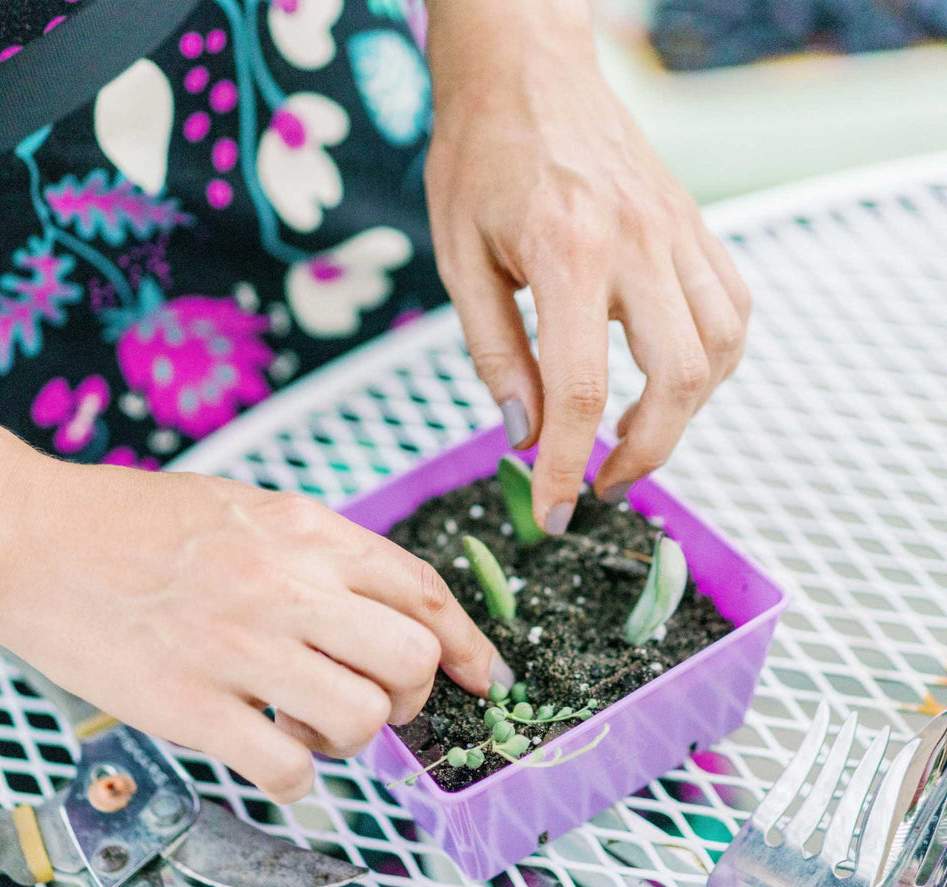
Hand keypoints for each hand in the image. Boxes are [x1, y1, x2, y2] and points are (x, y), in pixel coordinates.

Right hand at [0, 460, 510, 802]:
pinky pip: (290, 767)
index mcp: (307, 530)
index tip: (481, 676)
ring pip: (364, 718)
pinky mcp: (192, 705)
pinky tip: (270, 752)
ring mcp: (242, 646)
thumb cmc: (138, 521)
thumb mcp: (248, 505)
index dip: (467, 642)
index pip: (423, 589)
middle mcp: (288, 583)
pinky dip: (298, 775)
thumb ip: (317, 549)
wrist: (33, 535)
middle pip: (412, 658)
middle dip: (412, 695)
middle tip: (378, 703)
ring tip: (313, 725)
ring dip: (355, 739)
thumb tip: (380, 605)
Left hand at [425, 0, 749, 532]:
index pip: (580, 389)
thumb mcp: (459, 260)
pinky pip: (733, 305)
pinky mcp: (693, 223)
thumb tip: (526, 434)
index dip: (568, 466)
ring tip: (632, 432)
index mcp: (566, 251)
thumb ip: (495, 352)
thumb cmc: (478, 157)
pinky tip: (671, 376)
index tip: (554, 511)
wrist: (524, 69)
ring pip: (724, 346)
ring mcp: (676, 229)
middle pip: (678, 378)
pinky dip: (714, 360)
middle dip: (646, 453)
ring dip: (687, 411)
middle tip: (602, 481)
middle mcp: (637, 241)